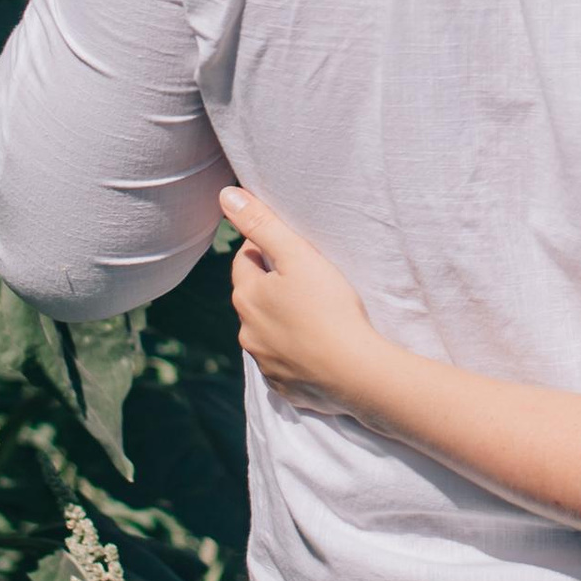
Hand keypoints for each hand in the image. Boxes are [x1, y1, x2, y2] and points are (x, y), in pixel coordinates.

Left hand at [222, 187, 384, 407]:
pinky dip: (293, 351)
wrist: (355, 371)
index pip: (244, 261)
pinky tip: (316, 346)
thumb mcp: (298, 255)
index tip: (289, 247)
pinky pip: (283, 362)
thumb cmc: (329, 306)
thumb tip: (225, 195)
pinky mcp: (283, 385)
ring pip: (265, 331)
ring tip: (312, 312)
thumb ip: (262, 224)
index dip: (263, 249)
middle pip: (253, 297)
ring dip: (280, 319)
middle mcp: (247, 332)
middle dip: (270, 285)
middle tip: (304, 277)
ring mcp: (264, 362)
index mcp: (247, 297)